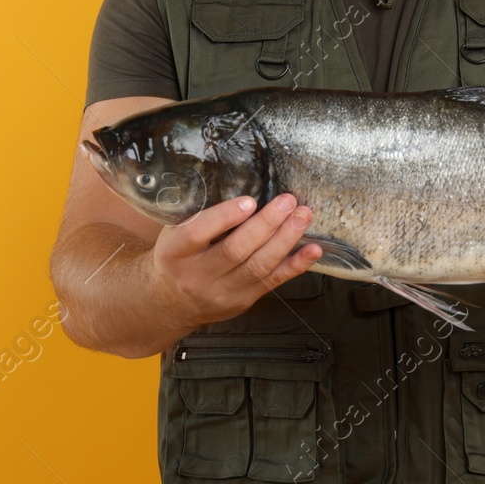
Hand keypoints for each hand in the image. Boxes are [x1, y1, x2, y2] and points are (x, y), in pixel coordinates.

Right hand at [148, 193, 321, 327]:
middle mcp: (198, 276)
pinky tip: (312, 250)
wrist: (172, 302)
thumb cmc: (177, 257)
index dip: (223, 217)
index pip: (196, 235)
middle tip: (287, 201)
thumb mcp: (173, 234)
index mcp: (175, 252)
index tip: (248, 201)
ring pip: (258, 266)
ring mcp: (223, 292)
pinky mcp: (244, 300)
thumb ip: (198, 214)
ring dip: (285, 239)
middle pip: (235, 251)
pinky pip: (273, 282)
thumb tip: (239, 181)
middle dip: (265, 225)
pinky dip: (295, 266)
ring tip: (303, 216)